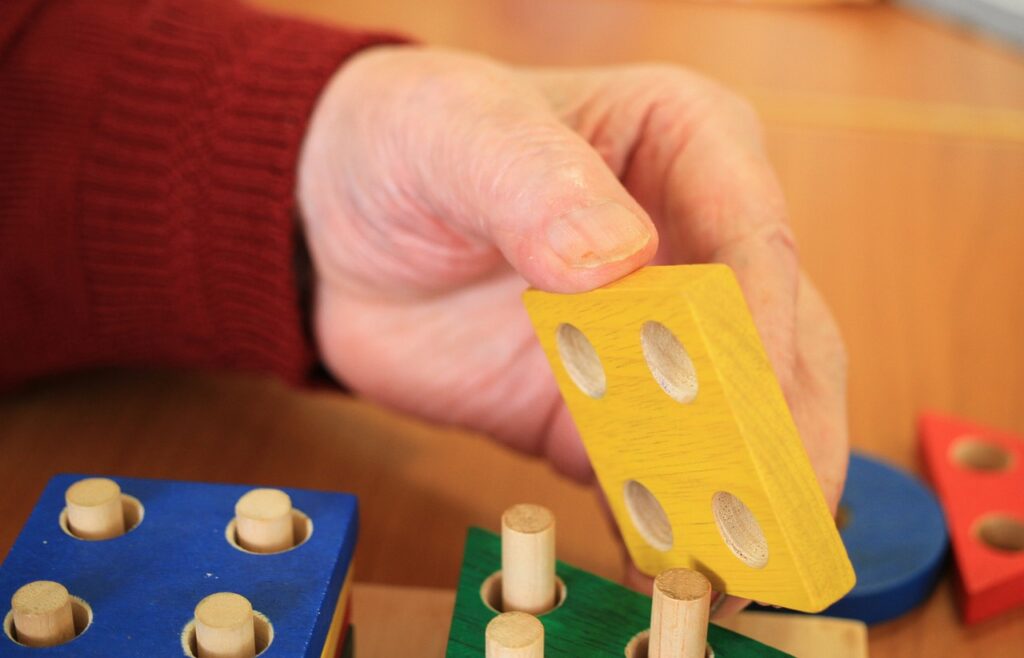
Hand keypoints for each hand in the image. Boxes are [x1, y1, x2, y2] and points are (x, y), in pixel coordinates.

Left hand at [298, 46, 847, 608]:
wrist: (337, 229)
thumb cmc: (409, 144)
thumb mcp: (458, 134)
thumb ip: (533, 183)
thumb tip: (617, 258)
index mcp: (688, 145)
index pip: (753, 234)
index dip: (761, 316)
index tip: (747, 390)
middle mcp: (694, 246)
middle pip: (772, 345)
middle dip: (781, 434)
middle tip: (780, 517)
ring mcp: (655, 339)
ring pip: (729, 423)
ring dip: (737, 496)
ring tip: (739, 571)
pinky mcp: (606, 410)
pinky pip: (649, 474)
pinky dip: (661, 523)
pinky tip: (660, 568)